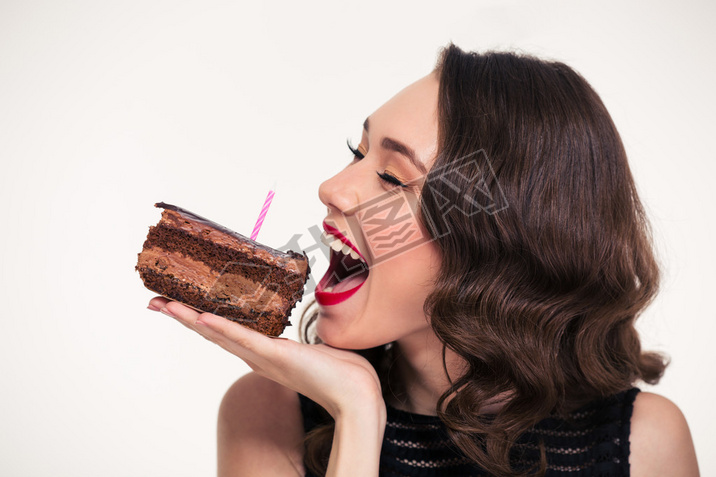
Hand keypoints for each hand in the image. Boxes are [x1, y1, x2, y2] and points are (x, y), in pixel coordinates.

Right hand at [147, 297, 383, 418]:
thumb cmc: (342, 372)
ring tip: (166, 305)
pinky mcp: (277, 357)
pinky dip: (222, 329)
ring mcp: (265, 358)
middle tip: (155, 302)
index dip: (201, 319)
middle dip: (183, 317)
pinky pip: (245, 340)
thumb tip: (312, 327)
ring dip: (191, 319)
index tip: (180, 304)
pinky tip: (202, 318)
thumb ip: (304, 340)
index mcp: (265, 354)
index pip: (226, 332)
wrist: (357, 394)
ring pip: (220, 335)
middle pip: (212, 333)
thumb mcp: (315, 349)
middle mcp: (258, 357)